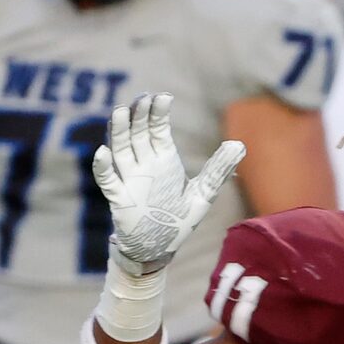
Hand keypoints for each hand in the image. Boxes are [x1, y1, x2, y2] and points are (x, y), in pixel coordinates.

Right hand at [93, 92, 242, 279]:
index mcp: (163, 159)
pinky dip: (104, 167)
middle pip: (137, 133)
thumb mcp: (204, 193)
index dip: (158, 112)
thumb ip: (218, 169)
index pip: (157, 129)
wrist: (160, 247)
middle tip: (142, 97)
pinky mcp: (119, 197)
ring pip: (121, 149)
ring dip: (119, 131)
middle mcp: (144, 164)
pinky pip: (108, 180)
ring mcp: (129, 179)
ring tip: (120, 112)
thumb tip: (239, 144)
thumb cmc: (179, 218)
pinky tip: (103, 152)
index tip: (162, 96)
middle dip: (139, 115)